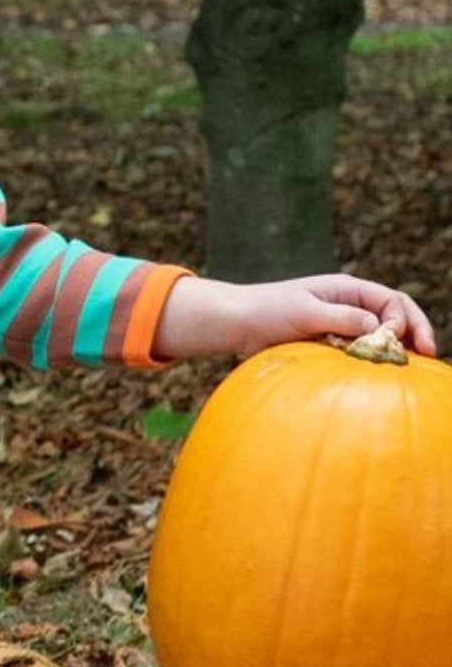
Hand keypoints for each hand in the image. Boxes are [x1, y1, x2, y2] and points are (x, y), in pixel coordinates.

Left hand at [154, 272, 437, 360]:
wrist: (235, 324)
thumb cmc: (266, 311)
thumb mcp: (305, 311)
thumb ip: (341, 318)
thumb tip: (377, 328)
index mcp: (346, 289)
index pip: (391, 300)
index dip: (402, 319)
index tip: (393, 341)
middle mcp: (348, 305)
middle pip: (394, 316)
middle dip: (413, 332)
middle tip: (429, 354)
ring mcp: (340, 325)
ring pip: (379, 336)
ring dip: (396, 349)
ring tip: (413, 367)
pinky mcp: (329, 344)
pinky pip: (359, 352)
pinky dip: (372, 362)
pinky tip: (381, 377)